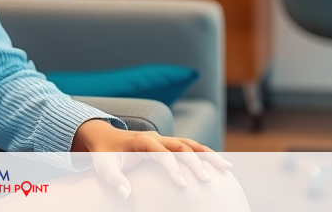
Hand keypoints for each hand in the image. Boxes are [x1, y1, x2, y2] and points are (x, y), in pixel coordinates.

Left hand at [71, 119, 232, 200]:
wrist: (105, 137)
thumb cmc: (105, 153)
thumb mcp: (103, 166)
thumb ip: (113, 179)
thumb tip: (124, 194)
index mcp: (143, 141)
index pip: (162, 153)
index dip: (173, 168)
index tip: (182, 184)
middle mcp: (157, 138)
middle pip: (181, 145)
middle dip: (196, 161)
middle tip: (207, 180)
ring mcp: (164, 139)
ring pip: (191, 144)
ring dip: (209, 155)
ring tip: (227, 167)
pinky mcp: (168, 144)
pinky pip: (190, 147)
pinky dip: (205, 155)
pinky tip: (219, 165)